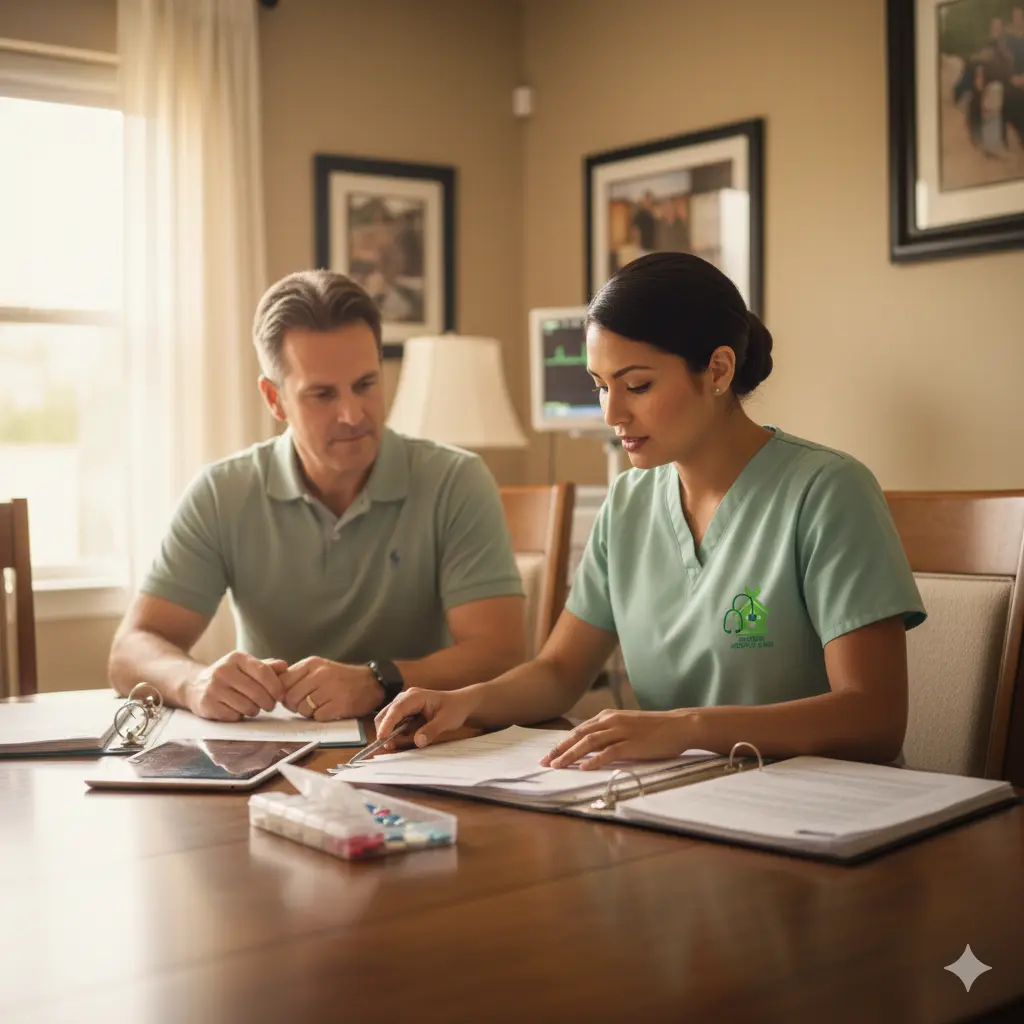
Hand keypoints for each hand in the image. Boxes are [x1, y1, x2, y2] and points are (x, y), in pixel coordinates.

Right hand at [186, 652, 286, 720]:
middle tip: (269, 705)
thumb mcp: (245, 666)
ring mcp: (214, 688)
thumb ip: (266, 667)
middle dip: (268, 702)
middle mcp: (223, 670)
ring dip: (254, 710)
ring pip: (247, 706)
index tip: (281, 696)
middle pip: (257, 692)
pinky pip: (234, 716)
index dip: (276, 687)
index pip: (264, 672)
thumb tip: (285, 666)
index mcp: (236, 658)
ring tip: (252, 707)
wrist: (194, 684)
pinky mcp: (207, 704)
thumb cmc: (228, 676)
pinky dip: (239, 716)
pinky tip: (236, 710)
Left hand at [282, 658, 381, 720]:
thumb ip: (298, 677)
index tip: (291, 697)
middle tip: (305, 705)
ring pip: (302, 709)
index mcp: (311, 664)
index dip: (283, 694)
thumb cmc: (341, 678)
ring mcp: (330, 689)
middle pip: (290, 698)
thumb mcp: (319, 668)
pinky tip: (329, 710)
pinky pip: (317, 717)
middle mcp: (320, 674)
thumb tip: (276, 692)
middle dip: (294, 706)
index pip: (282, 682)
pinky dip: (321, 717)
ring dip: (308, 712)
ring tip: (320, 706)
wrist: (371, 682)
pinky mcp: (340, 704)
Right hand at [374, 687, 480, 749]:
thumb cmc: (454, 709)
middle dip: (384, 732)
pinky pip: (395, 725)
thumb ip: (432, 730)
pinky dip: (396, 735)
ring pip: (388, 721)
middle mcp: (405, 698)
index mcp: (415, 696)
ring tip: (403, 745)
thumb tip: (418, 742)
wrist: (460, 704)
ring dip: (391, 735)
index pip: (396, 710)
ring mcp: (404, 705)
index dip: (387, 724)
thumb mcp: (446, 721)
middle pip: (385, 715)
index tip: (382, 738)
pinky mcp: (405, 713)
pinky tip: (407, 741)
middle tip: (389, 749)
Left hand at [541, 709, 692, 769]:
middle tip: (545, 762)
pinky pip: (609, 752)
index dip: (562, 743)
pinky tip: (584, 768)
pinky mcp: (632, 744)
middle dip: (560, 749)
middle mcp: (611, 721)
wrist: (679, 725)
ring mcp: (621, 732)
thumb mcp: (626, 726)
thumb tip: (590, 747)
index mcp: (608, 717)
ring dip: (571, 754)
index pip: (578, 731)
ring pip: (589, 743)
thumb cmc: (654, 729)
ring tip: (558, 765)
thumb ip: (608, 733)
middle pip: (578, 736)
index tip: (549, 755)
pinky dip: (595, 760)